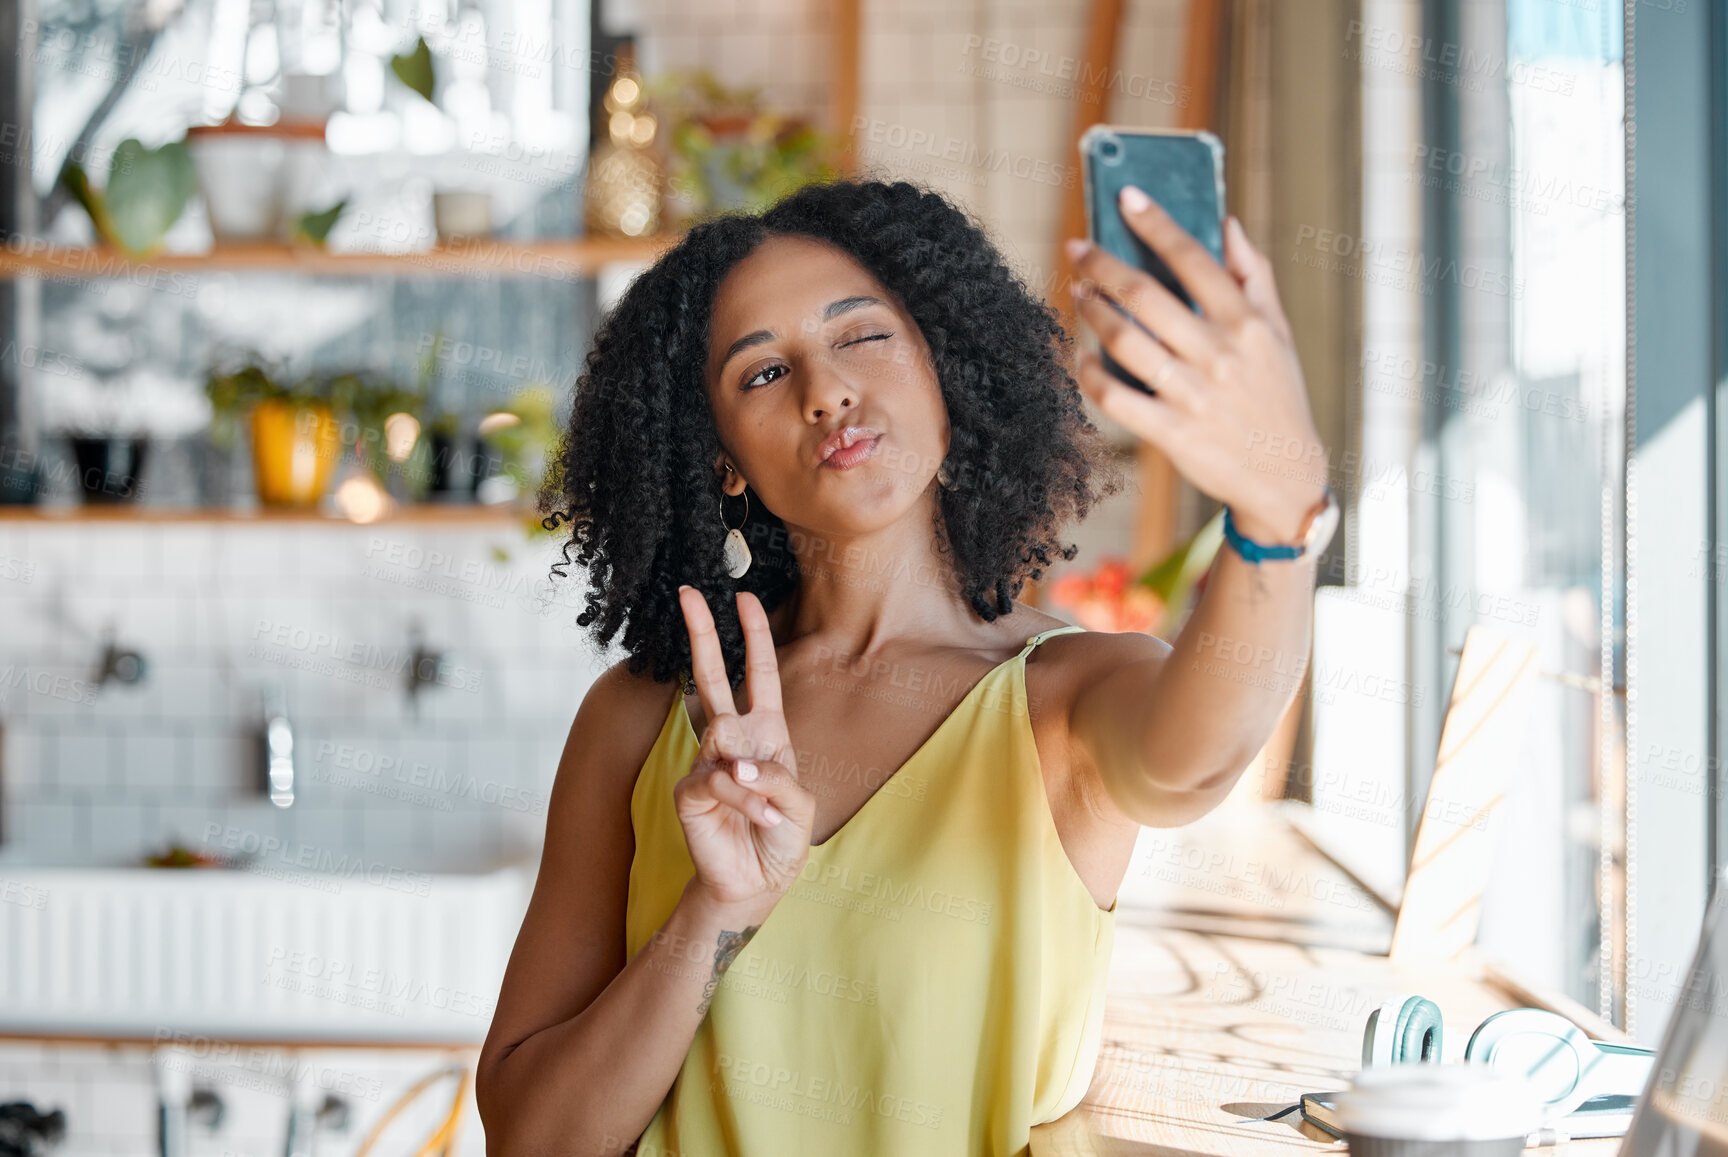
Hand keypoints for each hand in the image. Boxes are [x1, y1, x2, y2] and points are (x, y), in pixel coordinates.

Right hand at [671, 585, 815, 914]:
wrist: (757, 883)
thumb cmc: (781, 839)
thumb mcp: (798, 804)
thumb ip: (775, 776)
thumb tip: (736, 762)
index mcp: (766, 733)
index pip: (759, 675)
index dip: (753, 637)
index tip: (744, 597)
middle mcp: (732, 740)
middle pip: (710, 675)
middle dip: (702, 632)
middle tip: (687, 592)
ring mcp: (707, 762)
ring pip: (722, 734)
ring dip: (751, 775)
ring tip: (763, 810)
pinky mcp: (689, 790)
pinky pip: (715, 777)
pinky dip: (741, 798)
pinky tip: (753, 817)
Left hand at [1067, 187, 1328, 544]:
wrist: (1286, 477)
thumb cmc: (1278, 398)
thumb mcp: (1279, 334)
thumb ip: (1254, 276)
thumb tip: (1229, 224)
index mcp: (1246, 323)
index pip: (1193, 258)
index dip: (1155, 223)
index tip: (1126, 197)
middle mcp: (1219, 354)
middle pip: (1146, 294)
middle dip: (1103, 264)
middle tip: (1078, 248)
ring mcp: (1193, 395)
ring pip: (1124, 340)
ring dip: (1092, 311)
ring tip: (1077, 293)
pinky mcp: (1172, 433)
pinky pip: (1116, 396)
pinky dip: (1090, 373)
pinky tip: (1080, 355)